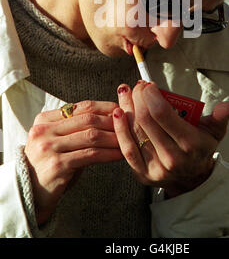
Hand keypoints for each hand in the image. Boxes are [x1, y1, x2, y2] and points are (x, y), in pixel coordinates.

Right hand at [24, 100, 122, 224]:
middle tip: (129, 125)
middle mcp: (43, 130)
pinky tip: (119, 155)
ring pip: (91, 136)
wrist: (29, 192)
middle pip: (88, 119)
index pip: (81, 106)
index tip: (121, 110)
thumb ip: (75, 127)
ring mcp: (48, 147)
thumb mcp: (57, 140)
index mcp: (44, 119)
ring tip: (127, 140)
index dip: (105, 107)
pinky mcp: (57, 166)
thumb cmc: (49, 163)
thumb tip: (111, 115)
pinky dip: (108, 153)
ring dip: (113, 138)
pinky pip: (90, 155)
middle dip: (112, 121)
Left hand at [113, 81, 228, 197]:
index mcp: (191, 144)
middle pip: (146, 121)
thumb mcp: (215, 131)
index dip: (151, 95)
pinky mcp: (142, 174)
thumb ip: (220, 117)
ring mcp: (156, 168)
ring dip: (126, 108)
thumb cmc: (201, 146)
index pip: (163, 114)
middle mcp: (173, 159)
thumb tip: (228, 106)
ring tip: (125, 92)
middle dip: (138, 98)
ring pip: (135, 132)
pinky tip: (118, 112)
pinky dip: (120, 129)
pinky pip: (126, 149)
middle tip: (137, 86)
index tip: (149, 85)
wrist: (192, 177)